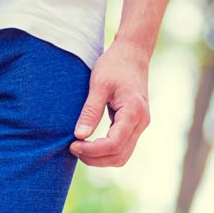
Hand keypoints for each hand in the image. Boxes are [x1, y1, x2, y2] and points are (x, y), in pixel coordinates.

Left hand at [70, 38, 150, 167]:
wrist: (132, 54)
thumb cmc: (114, 65)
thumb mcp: (98, 85)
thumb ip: (90, 111)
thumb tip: (79, 136)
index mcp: (134, 111)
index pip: (114, 144)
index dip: (92, 151)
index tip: (73, 144)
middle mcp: (141, 122)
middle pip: (119, 156)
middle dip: (94, 158)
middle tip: (72, 148)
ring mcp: (140, 125)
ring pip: (122, 156)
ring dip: (100, 158)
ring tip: (79, 147)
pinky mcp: (134, 125)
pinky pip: (122, 147)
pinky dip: (105, 152)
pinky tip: (89, 144)